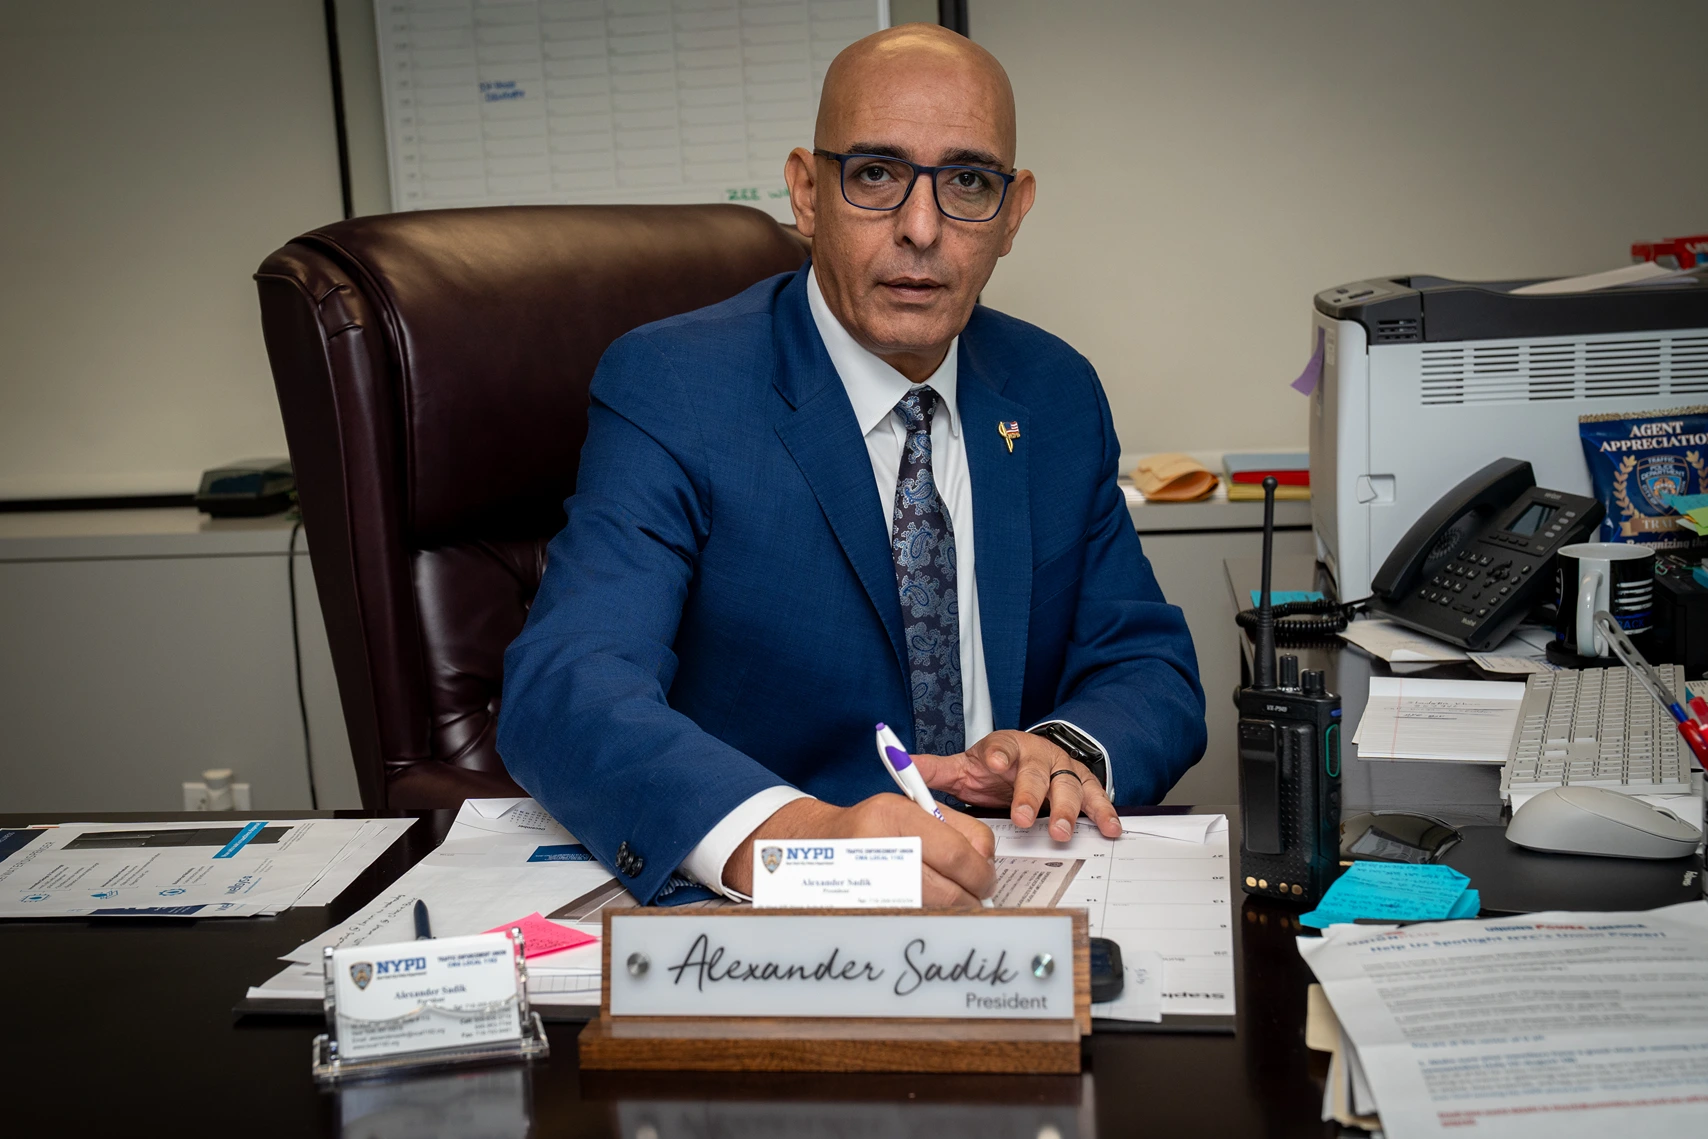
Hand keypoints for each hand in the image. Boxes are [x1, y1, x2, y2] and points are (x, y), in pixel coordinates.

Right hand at [722, 795, 994, 905]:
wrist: (811, 843)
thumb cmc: (868, 826)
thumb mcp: (907, 810)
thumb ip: (951, 830)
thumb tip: (985, 863)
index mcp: (898, 815)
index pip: (960, 853)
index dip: (982, 872)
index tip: (986, 878)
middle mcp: (880, 845)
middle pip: (950, 889)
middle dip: (972, 899)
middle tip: (977, 899)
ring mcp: (868, 879)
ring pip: (932, 910)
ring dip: (952, 913)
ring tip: (954, 905)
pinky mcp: (861, 905)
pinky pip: (909, 919)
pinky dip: (925, 919)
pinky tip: (926, 911)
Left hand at [913, 729, 1120, 841]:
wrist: (1033, 756)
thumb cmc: (997, 765)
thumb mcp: (966, 765)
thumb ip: (936, 770)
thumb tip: (902, 767)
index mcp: (1007, 747)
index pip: (1001, 746)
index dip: (997, 753)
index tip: (992, 763)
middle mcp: (1038, 755)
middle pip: (1036, 772)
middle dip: (1031, 795)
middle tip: (1024, 818)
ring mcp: (1062, 769)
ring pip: (1069, 786)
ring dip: (1068, 809)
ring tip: (1062, 832)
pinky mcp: (1083, 784)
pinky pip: (1096, 797)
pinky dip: (1104, 812)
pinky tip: (1109, 828)